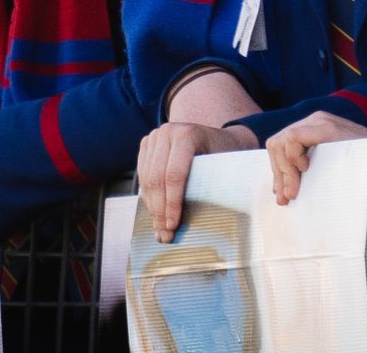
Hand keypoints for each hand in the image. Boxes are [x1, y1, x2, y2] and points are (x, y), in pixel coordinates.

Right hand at [136, 122, 257, 242]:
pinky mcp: (146, 144)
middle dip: (160, 211)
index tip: (173, 225)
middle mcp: (167, 132)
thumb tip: (201, 221)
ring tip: (159, 230)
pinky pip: (142, 175)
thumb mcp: (223, 165)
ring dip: (152, 208)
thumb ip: (211, 185)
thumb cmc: (224, 155)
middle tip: (164, 235)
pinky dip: (148, 197)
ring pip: (146, 179)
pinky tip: (155, 214)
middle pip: (157, 179)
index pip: (174, 175)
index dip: (172, 203)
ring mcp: (154, 137)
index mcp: (187, 135)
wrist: (217, 137)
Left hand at [265, 111, 366, 204]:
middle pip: (277, 145)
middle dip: (278, 174)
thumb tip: (288, 192)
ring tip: (294, 192)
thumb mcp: (332, 172)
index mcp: (313, 131)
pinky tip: (304, 172)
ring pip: (281, 142)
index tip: (282, 196)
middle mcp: (314, 122)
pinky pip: (293, 138)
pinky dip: (292, 158)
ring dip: (283, 171)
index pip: (281, 147)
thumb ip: (313, 174)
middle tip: (285, 199)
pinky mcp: (326, 127)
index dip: (278, 172)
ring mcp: (320, 122)